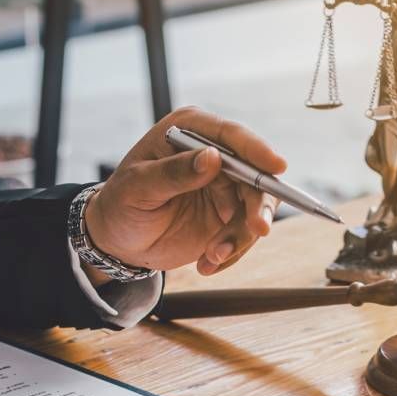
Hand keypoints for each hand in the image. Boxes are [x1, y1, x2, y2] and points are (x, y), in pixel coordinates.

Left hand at [80, 106, 286, 276]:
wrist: (119, 241)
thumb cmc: (121, 204)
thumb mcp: (138, 187)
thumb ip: (173, 173)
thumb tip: (212, 158)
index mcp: (190, 131)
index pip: (231, 136)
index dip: (257, 150)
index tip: (276, 167)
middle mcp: (214, 155)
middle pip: (254, 173)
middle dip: (259, 203)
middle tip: (257, 229)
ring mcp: (225, 186)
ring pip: (255, 207)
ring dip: (241, 236)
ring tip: (213, 256)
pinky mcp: (229, 216)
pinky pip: (245, 233)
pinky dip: (232, 252)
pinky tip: (208, 264)